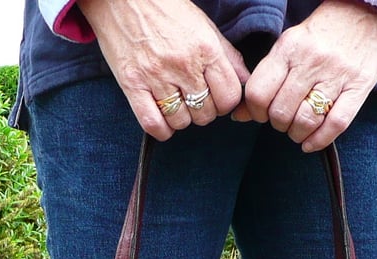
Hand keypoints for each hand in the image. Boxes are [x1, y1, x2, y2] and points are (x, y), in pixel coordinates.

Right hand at [78, 0, 247, 139]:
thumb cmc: (165, 8)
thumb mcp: (203, 25)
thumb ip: (226, 55)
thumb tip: (245, 80)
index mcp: (205, 48)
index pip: (229, 97)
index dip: (226, 103)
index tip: (217, 98)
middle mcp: (183, 64)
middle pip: (206, 114)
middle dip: (203, 111)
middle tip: (194, 98)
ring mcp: (156, 76)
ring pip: (181, 121)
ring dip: (181, 119)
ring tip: (176, 102)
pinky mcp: (132, 84)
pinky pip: (153, 124)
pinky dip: (161, 129)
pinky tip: (162, 118)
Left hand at [236, 0, 376, 151]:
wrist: (369, 13)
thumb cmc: (323, 35)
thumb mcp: (290, 46)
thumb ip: (267, 78)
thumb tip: (239, 114)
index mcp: (289, 48)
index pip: (259, 92)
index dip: (255, 112)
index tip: (262, 113)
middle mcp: (311, 61)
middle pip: (281, 112)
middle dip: (278, 124)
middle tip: (283, 120)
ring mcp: (337, 75)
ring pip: (306, 121)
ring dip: (296, 134)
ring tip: (297, 128)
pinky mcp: (358, 88)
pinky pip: (335, 124)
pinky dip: (319, 141)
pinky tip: (310, 143)